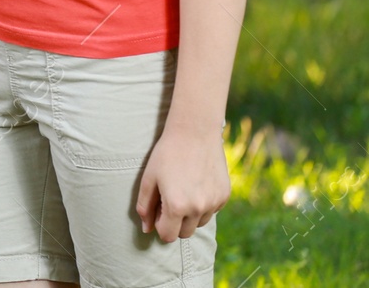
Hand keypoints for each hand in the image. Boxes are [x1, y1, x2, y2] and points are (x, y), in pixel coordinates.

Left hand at [135, 123, 230, 242]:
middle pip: (185, 233)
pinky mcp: (225, 196)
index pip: (168, 236)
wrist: (194, 133)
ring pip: (199, 223)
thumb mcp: (149, 179)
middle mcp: (198, 208)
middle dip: (175, 223)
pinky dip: (203, 205)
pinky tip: (196, 184)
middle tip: (169, 201)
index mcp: (177, 206)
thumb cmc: (167, 154)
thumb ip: (145, 207)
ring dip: (190, 215)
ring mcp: (214, 203)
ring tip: (183, 190)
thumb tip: (147, 230)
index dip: (160, 226)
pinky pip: (212, 211)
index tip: (158, 213)